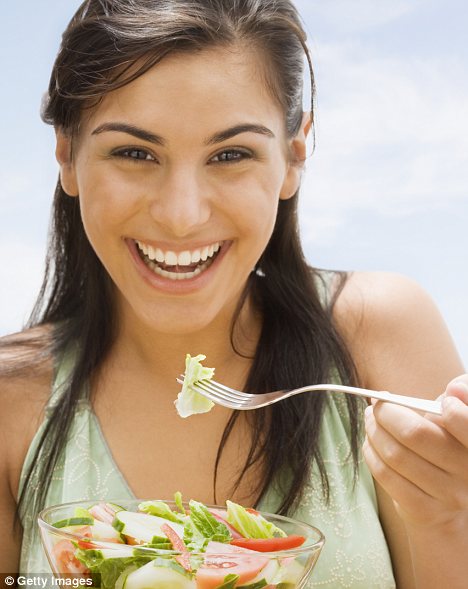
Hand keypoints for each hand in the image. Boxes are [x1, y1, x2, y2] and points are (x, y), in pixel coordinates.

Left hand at [362, 375, 467, 528]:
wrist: (449, 506)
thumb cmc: (449, 449)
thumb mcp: (457, 424)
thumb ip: (458, 402)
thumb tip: (453, 391)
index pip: (466, 425)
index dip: (451, 410)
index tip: (440, 401)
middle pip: (414, 434)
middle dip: (386, 412)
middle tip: (377, 405)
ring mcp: (447, 495)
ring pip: (395, 454)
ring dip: (373, 431)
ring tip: (370, 420)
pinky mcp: (425, 511)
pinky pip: (385, 475)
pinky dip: (371, 453)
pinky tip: (370, 444)